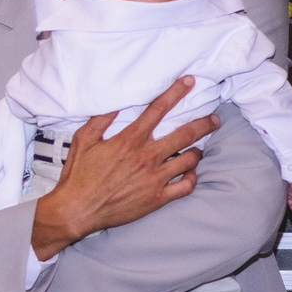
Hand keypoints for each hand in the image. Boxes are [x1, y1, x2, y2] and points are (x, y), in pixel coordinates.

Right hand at [31, 76, 217, 259]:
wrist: (77, 210)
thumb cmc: (78, 174)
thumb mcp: (82, 140)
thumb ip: (100, 120)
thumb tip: (116, 103)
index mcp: (129, 140)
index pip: (158, 110)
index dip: (176, 93)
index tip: (189, 82)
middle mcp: (146, 157)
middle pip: (185, 134)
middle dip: (203, 123)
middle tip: (213, 119)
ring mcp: (155, 179)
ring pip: (190, 160)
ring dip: (197, 152)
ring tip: (198, 149)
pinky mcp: (157, 198)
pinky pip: (185, 186)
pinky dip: (191, 178)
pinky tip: (189, 173)